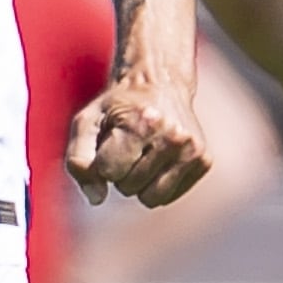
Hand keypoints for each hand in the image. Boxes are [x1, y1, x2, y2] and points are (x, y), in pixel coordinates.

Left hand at [68, 69, 209, 206]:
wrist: (160, 84)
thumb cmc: (117, 107)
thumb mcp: (87, 122)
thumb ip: (78, 159)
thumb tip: (97, 198)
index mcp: (143, 122)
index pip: (109, 172)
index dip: (102, 163)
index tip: (110, 142)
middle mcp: (173, 136)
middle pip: (129, 187)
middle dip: (121, 172)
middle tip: (129, 145)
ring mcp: (192, 150)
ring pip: (150, 199)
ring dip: (139, 184)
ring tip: (142, 155)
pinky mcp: (204, 161)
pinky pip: (168, 197)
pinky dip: (157, 185)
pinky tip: (158, 159)